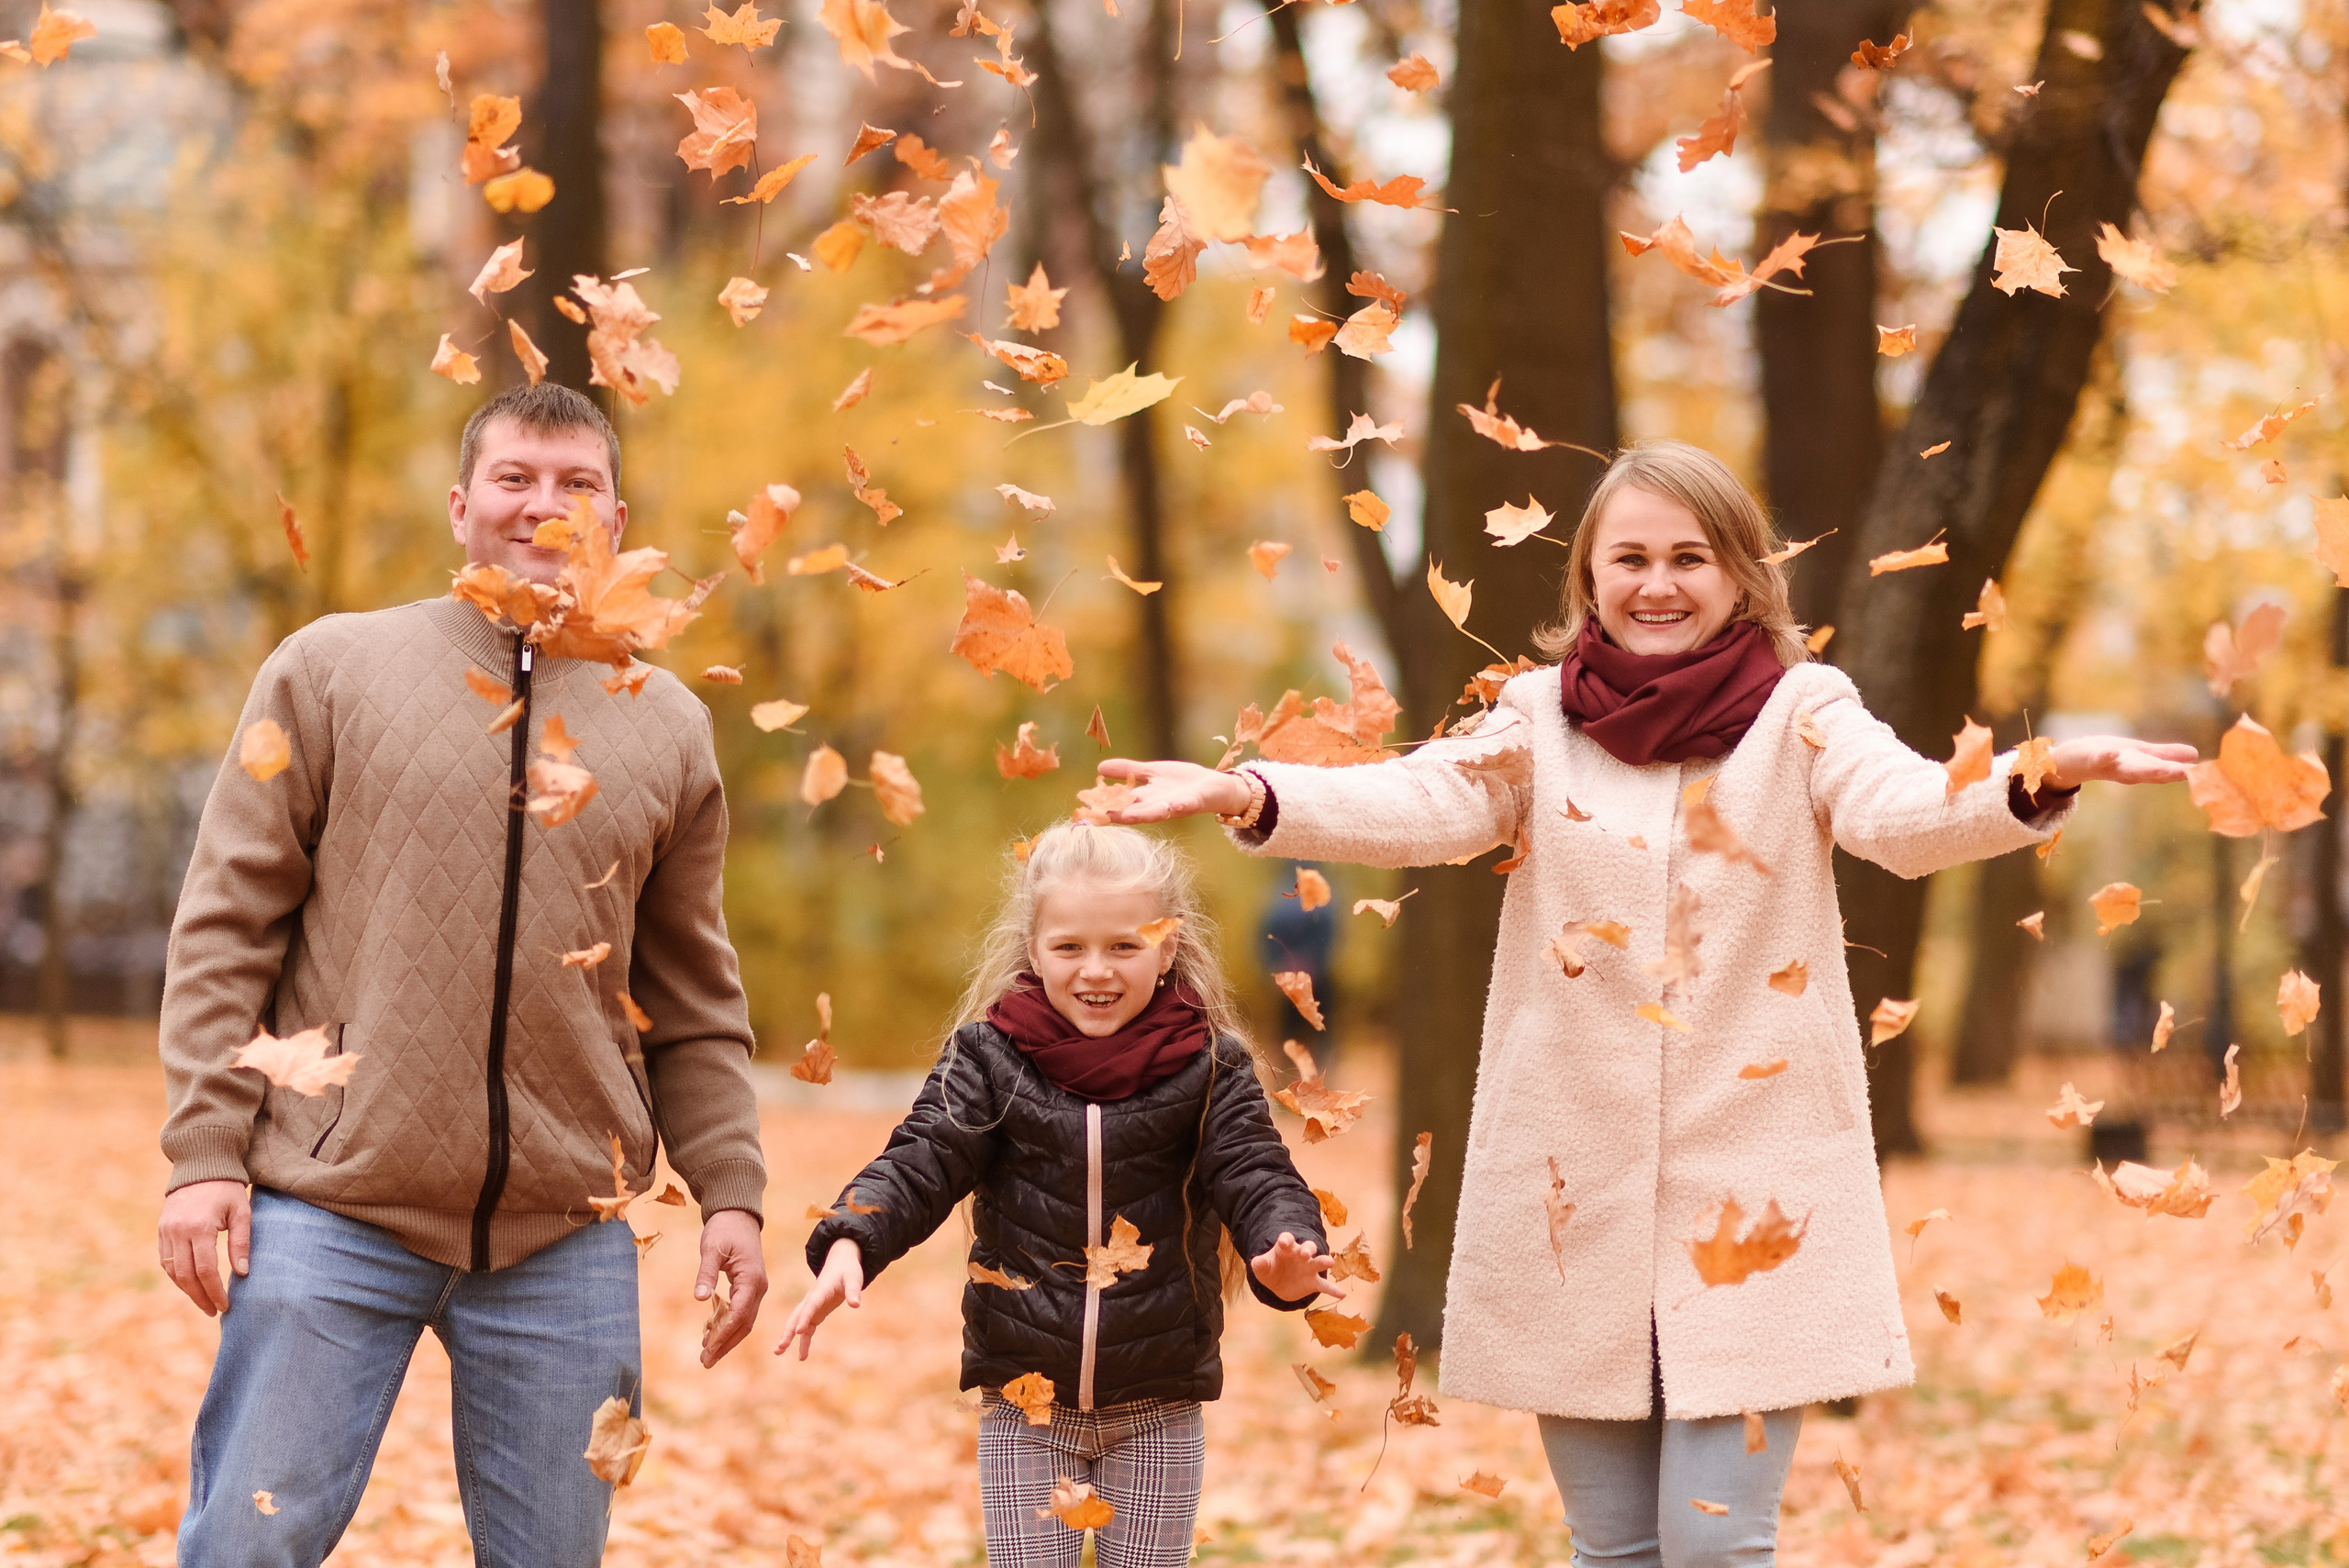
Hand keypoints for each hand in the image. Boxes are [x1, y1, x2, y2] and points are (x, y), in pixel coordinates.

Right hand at [159, 1180, 250, 1315]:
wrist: (201, 1164)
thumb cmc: (227, 1188)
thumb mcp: (241, 1211)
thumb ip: (241, 1242)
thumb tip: (242, 1273)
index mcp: (199, 1227)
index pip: (206, 1270)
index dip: (215, 1291)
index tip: (225, 1306)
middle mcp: (178, 1232)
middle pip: (185, 1276)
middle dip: (200, 1297)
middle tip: (214, 1311)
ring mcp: (166, 1231)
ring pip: (171, 1271)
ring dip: (186, 1290)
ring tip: (204, 1302)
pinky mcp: (161, 1230)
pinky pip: (165, 1260)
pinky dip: (176, 1275)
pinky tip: (190, 1284)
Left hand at [695, 1209, 768, 1366]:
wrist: (738, 1215)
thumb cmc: (724, 1229)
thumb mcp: (711, 1248)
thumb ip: (706, 1273)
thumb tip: (700, 1298)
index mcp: (752, 1279)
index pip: (739, 1314)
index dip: (724, 1334)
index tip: (708, 1349)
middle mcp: (758, 1287)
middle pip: (745, 1324)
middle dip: (725, 1344)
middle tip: (706, 1362)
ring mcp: (756, 1288)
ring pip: (744, 1321)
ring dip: (727, 1339)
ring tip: (707, 1355)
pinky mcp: (749, 1286)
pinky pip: (740, 1311)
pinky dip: (727, 1325)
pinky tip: (711, 1333)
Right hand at [774, 1236, 864, 1361]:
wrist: (841, 1262)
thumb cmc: (848, 1270)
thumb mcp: (854, 1278)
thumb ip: (854, 1291)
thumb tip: (855, 1305)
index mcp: (821, 1290)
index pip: (811, 1305)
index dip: (805, 1317)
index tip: (798, 1331)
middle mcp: (812, 1299)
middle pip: (797, 1315)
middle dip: (788, 1331)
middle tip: (781, 1346)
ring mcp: (812, 1306)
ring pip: (797, 1322)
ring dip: (788, 1336)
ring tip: (778, 1352)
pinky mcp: (816, 1312)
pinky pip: (807, 1328)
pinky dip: (803, 1340)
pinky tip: (802, 1355)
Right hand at [1094, 758, 1252, 823]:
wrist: (1216, 786)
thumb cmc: (1184, 782)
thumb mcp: (1151, 772)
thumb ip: (1127, 770)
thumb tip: (1099, 768)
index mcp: (1146, 799)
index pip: (1120, 803)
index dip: (1103, 805)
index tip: (1084, 807)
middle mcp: (1156, 806)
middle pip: (1133, 811)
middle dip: (1116, 814)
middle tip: (1096, 816)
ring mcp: (1174, 806)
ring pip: (1153, 812)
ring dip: (1139, 814)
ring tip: (1122, 816)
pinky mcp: (1192, 802)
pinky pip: (1181, 804)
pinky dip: (1174, 805)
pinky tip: (1167, 804)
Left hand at [1250, 1231, 1343, 1304]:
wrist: (1279, 1283)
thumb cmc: (1271, 1270)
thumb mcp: (1262, 1268)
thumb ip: (1259, 1264)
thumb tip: (1257, 1261)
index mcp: (1286, 1248)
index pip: (1287, 1239)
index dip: (1286, 1240)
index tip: (1284, 1242)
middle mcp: (1300, 1255)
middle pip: (1307, 1247)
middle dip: (1307, 1249)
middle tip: (1305, 1253)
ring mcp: (1309, 1268)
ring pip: (1319, 1261)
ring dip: (1324, 1261)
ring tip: (1330, 1262)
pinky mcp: (1314, 1282)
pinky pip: (1325, 1286)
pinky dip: (1333, 1289)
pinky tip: (1342, 1295)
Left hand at [2038, 736, 2197, 791]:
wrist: (2068, 761)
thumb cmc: (2107, 756)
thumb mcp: (2139, 754)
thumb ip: (2165, 755)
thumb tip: (2195, 755)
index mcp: (2140, 767)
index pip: (2165, 770)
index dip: (2184, 772)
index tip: (2207, 774)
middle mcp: (2127, 770)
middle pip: (2149, 773)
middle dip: (2168, 773)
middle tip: (2189, 773)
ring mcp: (2108, 765)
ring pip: (2129, 770)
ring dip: (2145, 770)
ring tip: (2164, 769)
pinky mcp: (2089, 757)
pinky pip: (2098, 758)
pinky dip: (2106, 756)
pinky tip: (2114, 753)